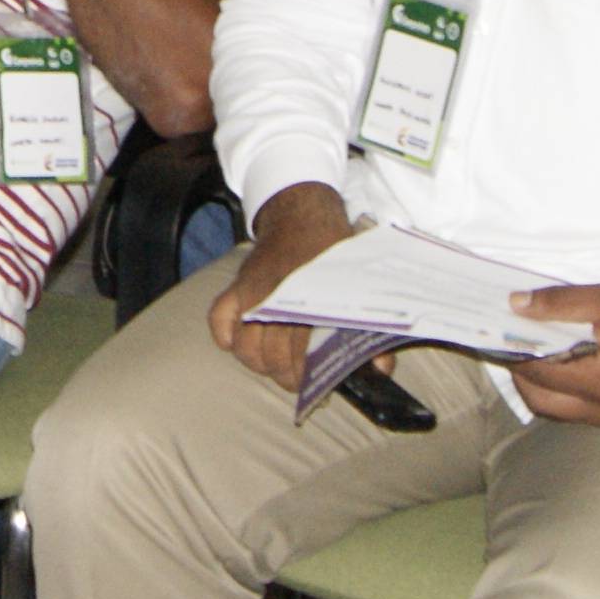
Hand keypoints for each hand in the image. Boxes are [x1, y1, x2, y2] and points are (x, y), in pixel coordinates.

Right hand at [211, 184, 358, 392]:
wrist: (303, 212)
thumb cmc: (334, 251)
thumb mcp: (358, 285)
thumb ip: (370, 329)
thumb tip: (381, 368)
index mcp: (309, 300)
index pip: (301, 355)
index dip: (309, 378)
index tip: (318, 386)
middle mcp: (277, 299)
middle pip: (270, 358)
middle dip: (285, 375)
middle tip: (298, 378)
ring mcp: (252, 292)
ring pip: (243, 347)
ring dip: (258, 361)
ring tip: (274, 364)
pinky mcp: (237, 285)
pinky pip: (218, 318)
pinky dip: (225, 336)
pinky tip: (239, 341)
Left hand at [507, 283, 599, 426]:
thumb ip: (559, 303)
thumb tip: (516, 305)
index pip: (539, 374)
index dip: (514, 352)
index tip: (497, 331)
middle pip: (542, 403)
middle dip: (520, 375)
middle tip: (511, 343)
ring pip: (560, 409)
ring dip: (541, 384)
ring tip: (534, 348)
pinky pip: (580, 407)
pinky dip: (563, 388)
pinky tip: (563, 358)